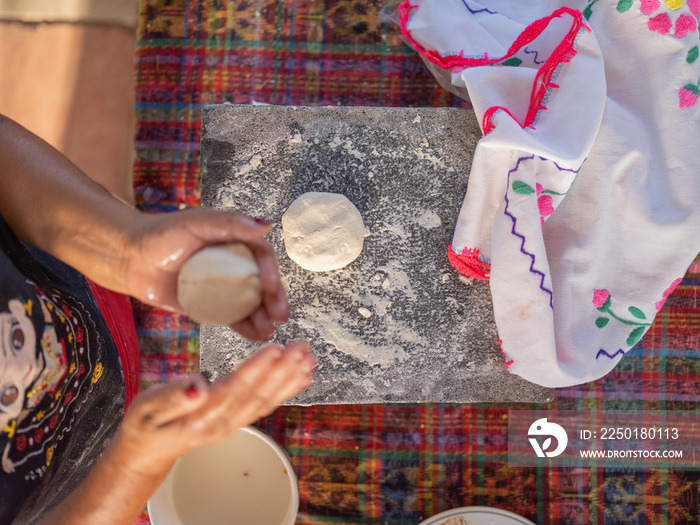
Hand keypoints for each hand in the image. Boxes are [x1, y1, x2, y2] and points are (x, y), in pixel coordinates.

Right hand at [112, 341, 315, 477]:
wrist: (149, 449)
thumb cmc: (147, 423)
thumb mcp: (148, 407)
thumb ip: (172, 397)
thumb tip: (198, 385)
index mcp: (204, 415)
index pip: (236, 388)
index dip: (257, 368)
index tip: (275, 348)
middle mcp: (225, 421)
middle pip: (258, 393)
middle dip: (283, 370)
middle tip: (302, 348)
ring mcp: (234, 422)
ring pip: (267, 399)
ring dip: (290, 378)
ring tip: (309, 358)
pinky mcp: (238, 419)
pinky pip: (267, 404)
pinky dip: (287, 389)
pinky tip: (302, 376)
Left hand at [124, 208, 287, 340]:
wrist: (130, 260)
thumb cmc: (161, 234)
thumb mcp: (198, 222)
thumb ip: (232, 223)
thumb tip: (267, 225)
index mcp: (235, 240)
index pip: (262, 255)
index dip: (271, 270)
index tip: (271, 286)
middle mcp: (234, 263)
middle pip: (262, 282)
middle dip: (275, 300)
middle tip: (280, 315)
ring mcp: (224, 286)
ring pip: (252, 303)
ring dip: (264, 317)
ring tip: (268, 330)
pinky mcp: (212, 305)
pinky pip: (234, 318)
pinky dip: (246, 327)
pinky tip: (256, 336)